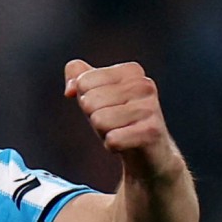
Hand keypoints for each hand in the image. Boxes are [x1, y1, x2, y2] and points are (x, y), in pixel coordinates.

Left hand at [64, 60, 178, 175]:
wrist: (148, 151)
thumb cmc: (118, 118)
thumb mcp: (94, 93)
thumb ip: (76, 77)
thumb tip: (70, 90)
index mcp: (131, 71)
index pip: (83, 81)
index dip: (85, 99)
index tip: (105, 105)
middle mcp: (144, 85)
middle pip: (89, 102)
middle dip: (94, 116)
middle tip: (113, 121)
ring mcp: (150, 108)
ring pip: (99, 120)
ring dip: (104, 131)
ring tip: (120, 130)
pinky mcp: (151, 131)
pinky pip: (112, 139)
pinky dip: (112, 145)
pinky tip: (126, 143)